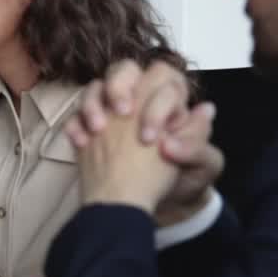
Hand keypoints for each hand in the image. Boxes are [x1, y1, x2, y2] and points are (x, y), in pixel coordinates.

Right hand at [67, 59, 222, 220]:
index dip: (159, 100)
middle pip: (123, 69)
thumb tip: (204, 110)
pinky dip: (74, 127)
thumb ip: (201, 138)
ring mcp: (110, 117)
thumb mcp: (202, 164)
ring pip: (94, 88)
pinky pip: (73, 118)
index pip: (163, 76)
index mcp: (168, 104)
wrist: (157, 206)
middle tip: (121, 113)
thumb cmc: (181, 182)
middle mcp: (138, 103)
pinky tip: (81, 144)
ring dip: (92, 104)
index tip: (152, 135)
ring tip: (98, 130)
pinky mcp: (88, 133)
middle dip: (119, 86)